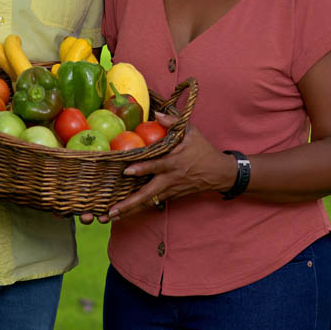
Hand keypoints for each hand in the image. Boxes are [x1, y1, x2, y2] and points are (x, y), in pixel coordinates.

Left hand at [104, 115, 236, 220]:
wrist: (218, 173)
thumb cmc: (203, 150)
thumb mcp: (191, 132)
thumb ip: (173, 122)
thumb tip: (156, 114)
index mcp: (174, 162)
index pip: (156, 166)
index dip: (142, 169)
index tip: (126, 171)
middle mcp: (170, 179)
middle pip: (148, 193)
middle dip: (130, 203)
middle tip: (112, 210)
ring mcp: (170, 190)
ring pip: (148, 202)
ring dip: (131, 209)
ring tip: (112, 215)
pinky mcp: (171, 196)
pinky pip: (152, 202)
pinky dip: (139, 208)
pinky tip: (124, 213)